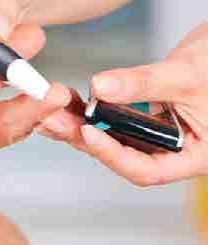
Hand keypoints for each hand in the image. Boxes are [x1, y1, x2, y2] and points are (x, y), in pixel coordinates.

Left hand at [38, 22, 207, 185]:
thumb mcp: (187, 75)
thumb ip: (144, 82)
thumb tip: (101, 87)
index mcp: (194, 155)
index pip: (147, 170)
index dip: (115, 155)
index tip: (88, 133)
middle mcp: (172, 148)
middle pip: (122, 154)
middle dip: (85, 138)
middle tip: (53, 121)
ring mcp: (156, 131)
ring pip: (114, 135)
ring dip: (81, 123)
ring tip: (51, 111)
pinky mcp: (144, 113)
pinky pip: (114, 116)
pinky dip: (92, 109)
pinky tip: (68, 101)